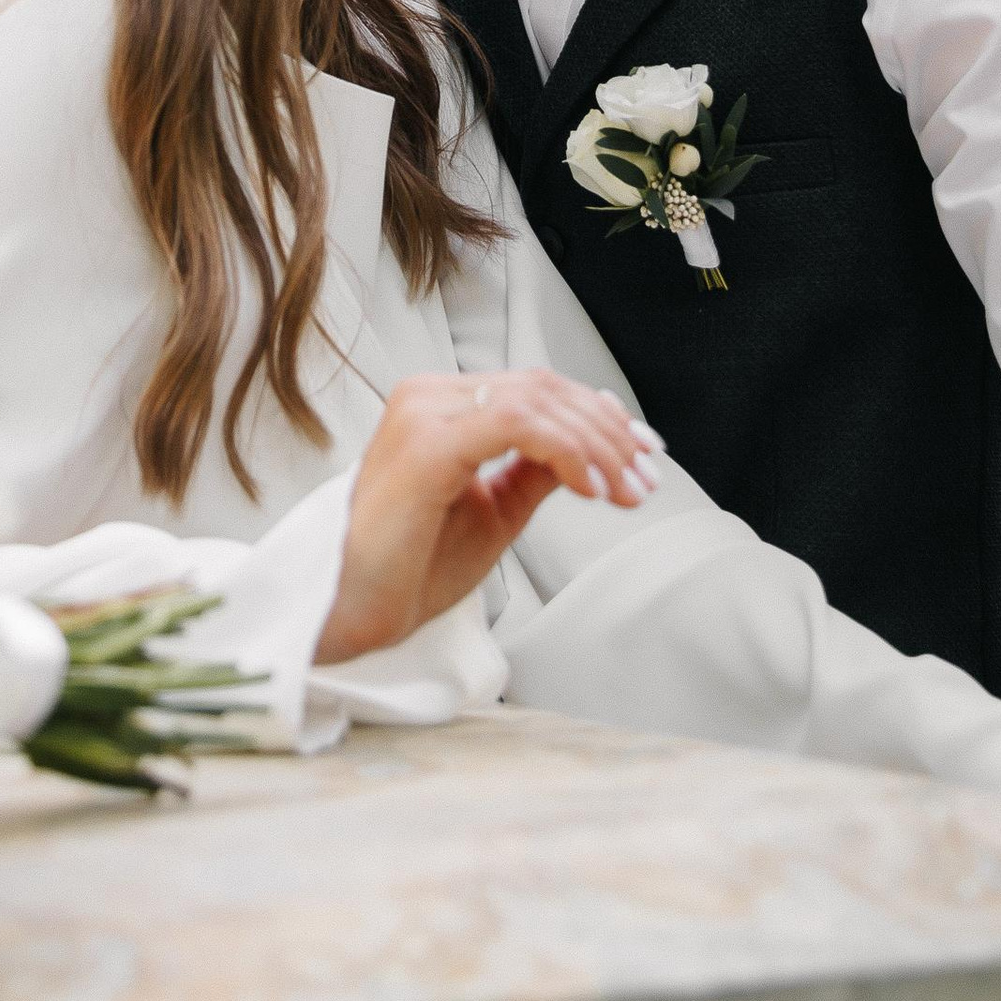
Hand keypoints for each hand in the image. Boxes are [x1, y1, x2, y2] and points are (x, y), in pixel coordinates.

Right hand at [319, 370, 659, 662]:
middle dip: (609, 433)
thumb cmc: (411, 568)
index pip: (536, 389)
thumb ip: (536, 471)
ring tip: (625, 490)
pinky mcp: (425, 446)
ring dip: (596, 445)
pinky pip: (513, 424)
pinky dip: (563, 450)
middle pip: (544, 388)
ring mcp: (423, 415)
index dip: (599, 416)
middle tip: (647, 478)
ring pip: (536, 401)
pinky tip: (590, 489)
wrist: (353, 612)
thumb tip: (591, 446)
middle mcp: (428, 396)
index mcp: (441, 405)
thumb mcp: (496, 511)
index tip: (645, 456)